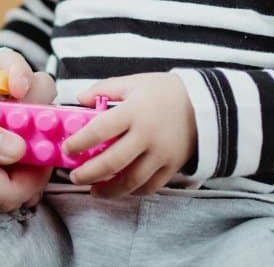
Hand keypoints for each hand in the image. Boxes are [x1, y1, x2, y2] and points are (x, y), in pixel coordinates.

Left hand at [62, 72, 195, 197]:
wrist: (206, 103)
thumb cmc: (165, 91)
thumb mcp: (133, 82)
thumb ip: (103, 89)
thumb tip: (79, 100)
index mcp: (133, 111)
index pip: (99, 130)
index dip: (79, 142)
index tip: (67, 149)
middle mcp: (146, 135)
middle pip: (112, 162)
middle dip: (88, 173)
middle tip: (73, 177)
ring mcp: (161, 154)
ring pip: (130, 181)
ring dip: (108, 190)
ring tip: (93, 190)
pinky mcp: (173, 166)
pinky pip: (150, 186)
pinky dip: (133, 192)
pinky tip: (119, 190)